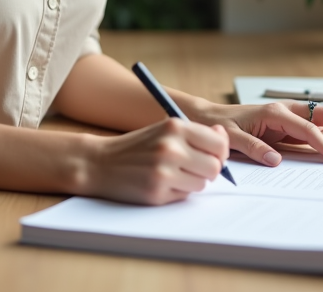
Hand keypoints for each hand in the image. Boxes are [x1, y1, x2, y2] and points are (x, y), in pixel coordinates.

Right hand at [78, 118, 229, 204]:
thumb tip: (223, 136)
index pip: (219, 144)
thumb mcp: (164, 131)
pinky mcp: (157, 192)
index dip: (219, 153)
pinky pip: (185, 196)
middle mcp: (171, 147)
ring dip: (192, 182)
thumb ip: (195, 134)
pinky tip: (161, 183)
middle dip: (207, 170)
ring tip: (173, 174)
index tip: (211, 155)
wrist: (100, 163)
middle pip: (214, 167)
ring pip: (202, 184)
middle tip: (192, 168)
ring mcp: (164, 171)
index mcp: (175, 127)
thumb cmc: (136, 147)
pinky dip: (178, 192)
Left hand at [193, 101, 322, 166]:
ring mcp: (287, 118)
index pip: (306, 127)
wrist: (209, 118)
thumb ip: (252, 147)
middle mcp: (284, 111)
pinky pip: (312, 132)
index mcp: (273, 112)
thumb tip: (274, 159)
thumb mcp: (230, 138)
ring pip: (321, 122)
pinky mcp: (286, 127)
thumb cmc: (219, 125)